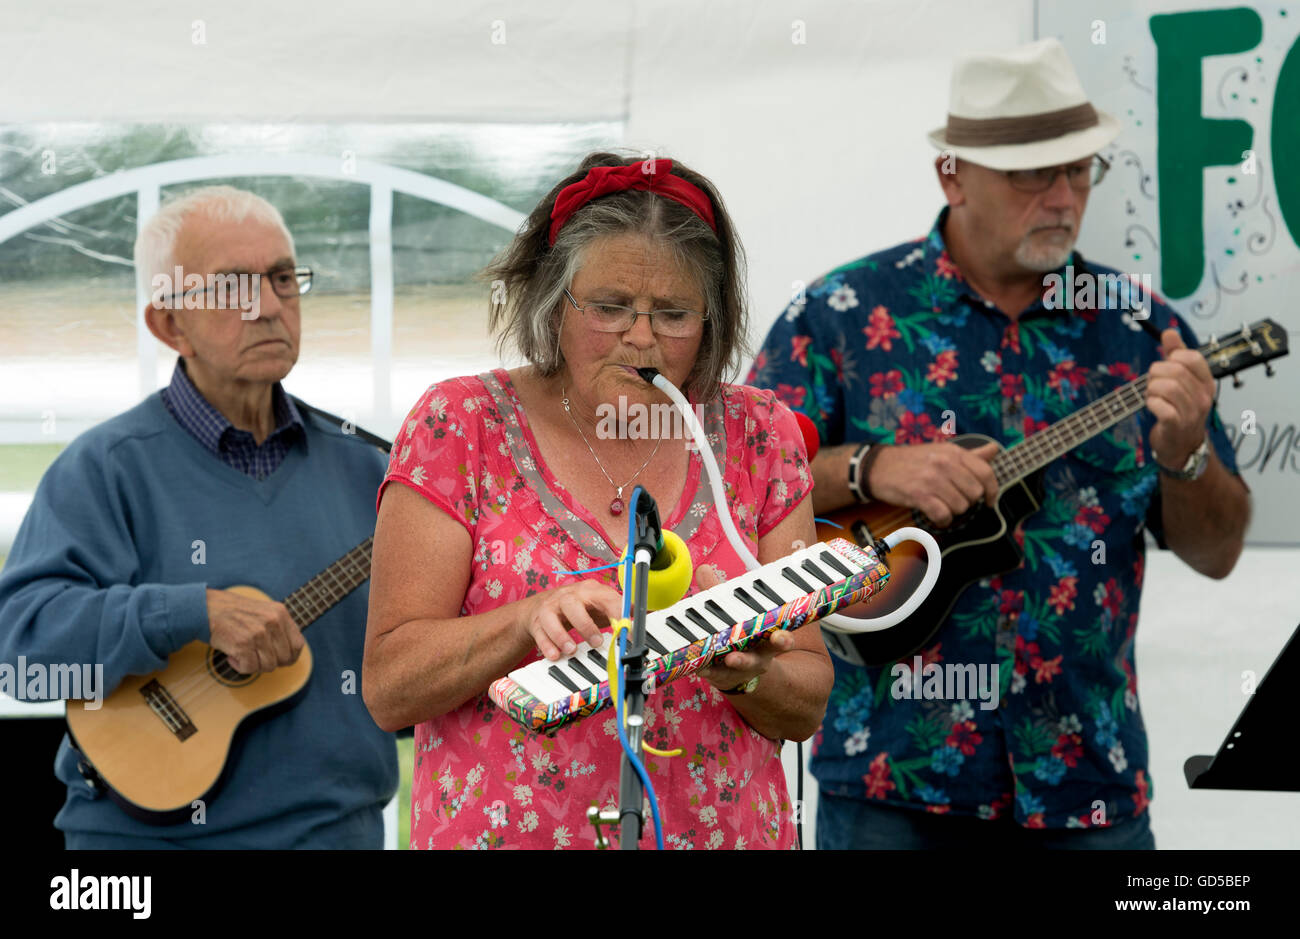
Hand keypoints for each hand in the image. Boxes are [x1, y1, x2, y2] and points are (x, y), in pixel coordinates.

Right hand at [206, 588, 304, 673]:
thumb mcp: (265, 612)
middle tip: (256, 657)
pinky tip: (232, 656)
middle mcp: (272, 622)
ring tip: (243, 655)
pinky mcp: (242, 644)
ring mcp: (258, 633)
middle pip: (284, 659)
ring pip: (268, 666)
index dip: (289, 657)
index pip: (298, 645)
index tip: (278, 659)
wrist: (208, 608)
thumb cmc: (236, 614)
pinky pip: (250, 668)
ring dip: (254, 666)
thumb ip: (280, 629)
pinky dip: (240, 667)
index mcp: (280, 613)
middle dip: (270, 663)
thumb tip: (292, 655)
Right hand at [518, 580, 623, 660]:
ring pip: (551, 617)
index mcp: (589, 591)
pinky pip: (540, 632)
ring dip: (561, 635)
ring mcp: (550, 608)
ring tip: (571, 650)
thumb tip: (643, 615)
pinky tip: (555, 655)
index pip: (605, 597)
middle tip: (597, 642)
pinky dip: (547, 645)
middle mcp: (568, 596)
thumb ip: (620, 610)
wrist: (544, 605)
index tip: (626, 631)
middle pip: (572, 603)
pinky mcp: (538, 622)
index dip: (617, 613)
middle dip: (585, 624)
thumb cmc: (580, 606)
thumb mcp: (601, 604)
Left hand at [692, 562, 795, 692]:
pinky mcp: (723, 676)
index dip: (785, 636)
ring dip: (740, 660)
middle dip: (776, 645)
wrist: (736, 674)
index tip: (784, 633)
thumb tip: (704, 569)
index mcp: (768, 636)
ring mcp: (743, 667)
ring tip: (732, 657)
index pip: (782, 634)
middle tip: (776, 639)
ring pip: (745, 664)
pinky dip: (709, 670)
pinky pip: (716, 674)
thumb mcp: (733, 615)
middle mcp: (760, 653)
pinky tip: (701, 667)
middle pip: (771, 650)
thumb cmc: (739, 638)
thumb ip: (719, 594)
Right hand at [869, 440, 1000, 526]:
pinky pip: (943, 515)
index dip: (992, 491)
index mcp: (953, 452)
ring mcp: (932, 479)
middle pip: (974, 494)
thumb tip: (995, 449)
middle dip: (967, 502)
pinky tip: (936, 516)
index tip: (990, 501)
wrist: (879, 467)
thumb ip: (970, 454)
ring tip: (941, 505)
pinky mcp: (919, 495)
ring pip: (960, 507)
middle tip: (954, 500)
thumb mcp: (942, 451)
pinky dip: (942, 521)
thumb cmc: (912, 461)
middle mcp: (945, 463)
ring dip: (953, 511)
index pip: (985, 473)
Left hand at [1147, 328, 1213, 466]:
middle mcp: (1204, 396)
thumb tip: (1169, 331)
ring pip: (1165, 387)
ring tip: (1152, 396)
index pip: (1192, 357)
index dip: (1173, 357)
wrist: (1181, 446)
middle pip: (1174, 370)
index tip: (1167, 367)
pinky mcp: (1176, 425)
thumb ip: (1175, 355)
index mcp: (1207, 382)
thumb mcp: (1182, 381)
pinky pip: (1161, 407)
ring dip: (1151, 389)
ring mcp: (1192, 412)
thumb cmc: (1179, 408)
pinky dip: (1150, 403)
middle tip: (1152, 383)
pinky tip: (1152, 406)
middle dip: (1155, 373)